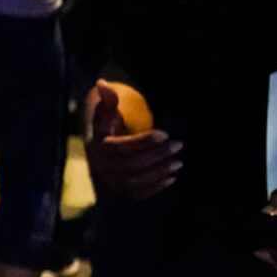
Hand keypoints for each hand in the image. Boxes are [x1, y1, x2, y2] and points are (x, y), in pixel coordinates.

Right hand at [84, 82, 181, 199]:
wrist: (101, 155)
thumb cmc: (108, 130)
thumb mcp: (106, 115)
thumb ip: (108, 100)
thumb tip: (102, 83)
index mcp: (98, 147)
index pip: (123, 146)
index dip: (145, 141)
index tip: (165, 133)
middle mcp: (102, 167)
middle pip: (132, 164)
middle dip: (157, 155)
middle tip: (178, 145)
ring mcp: (111, 182)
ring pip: (136, 180)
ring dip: (159, 172)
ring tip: (178, 162)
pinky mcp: (121, 193)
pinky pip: (139, 193)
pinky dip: (156, 187)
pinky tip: (171, 177)